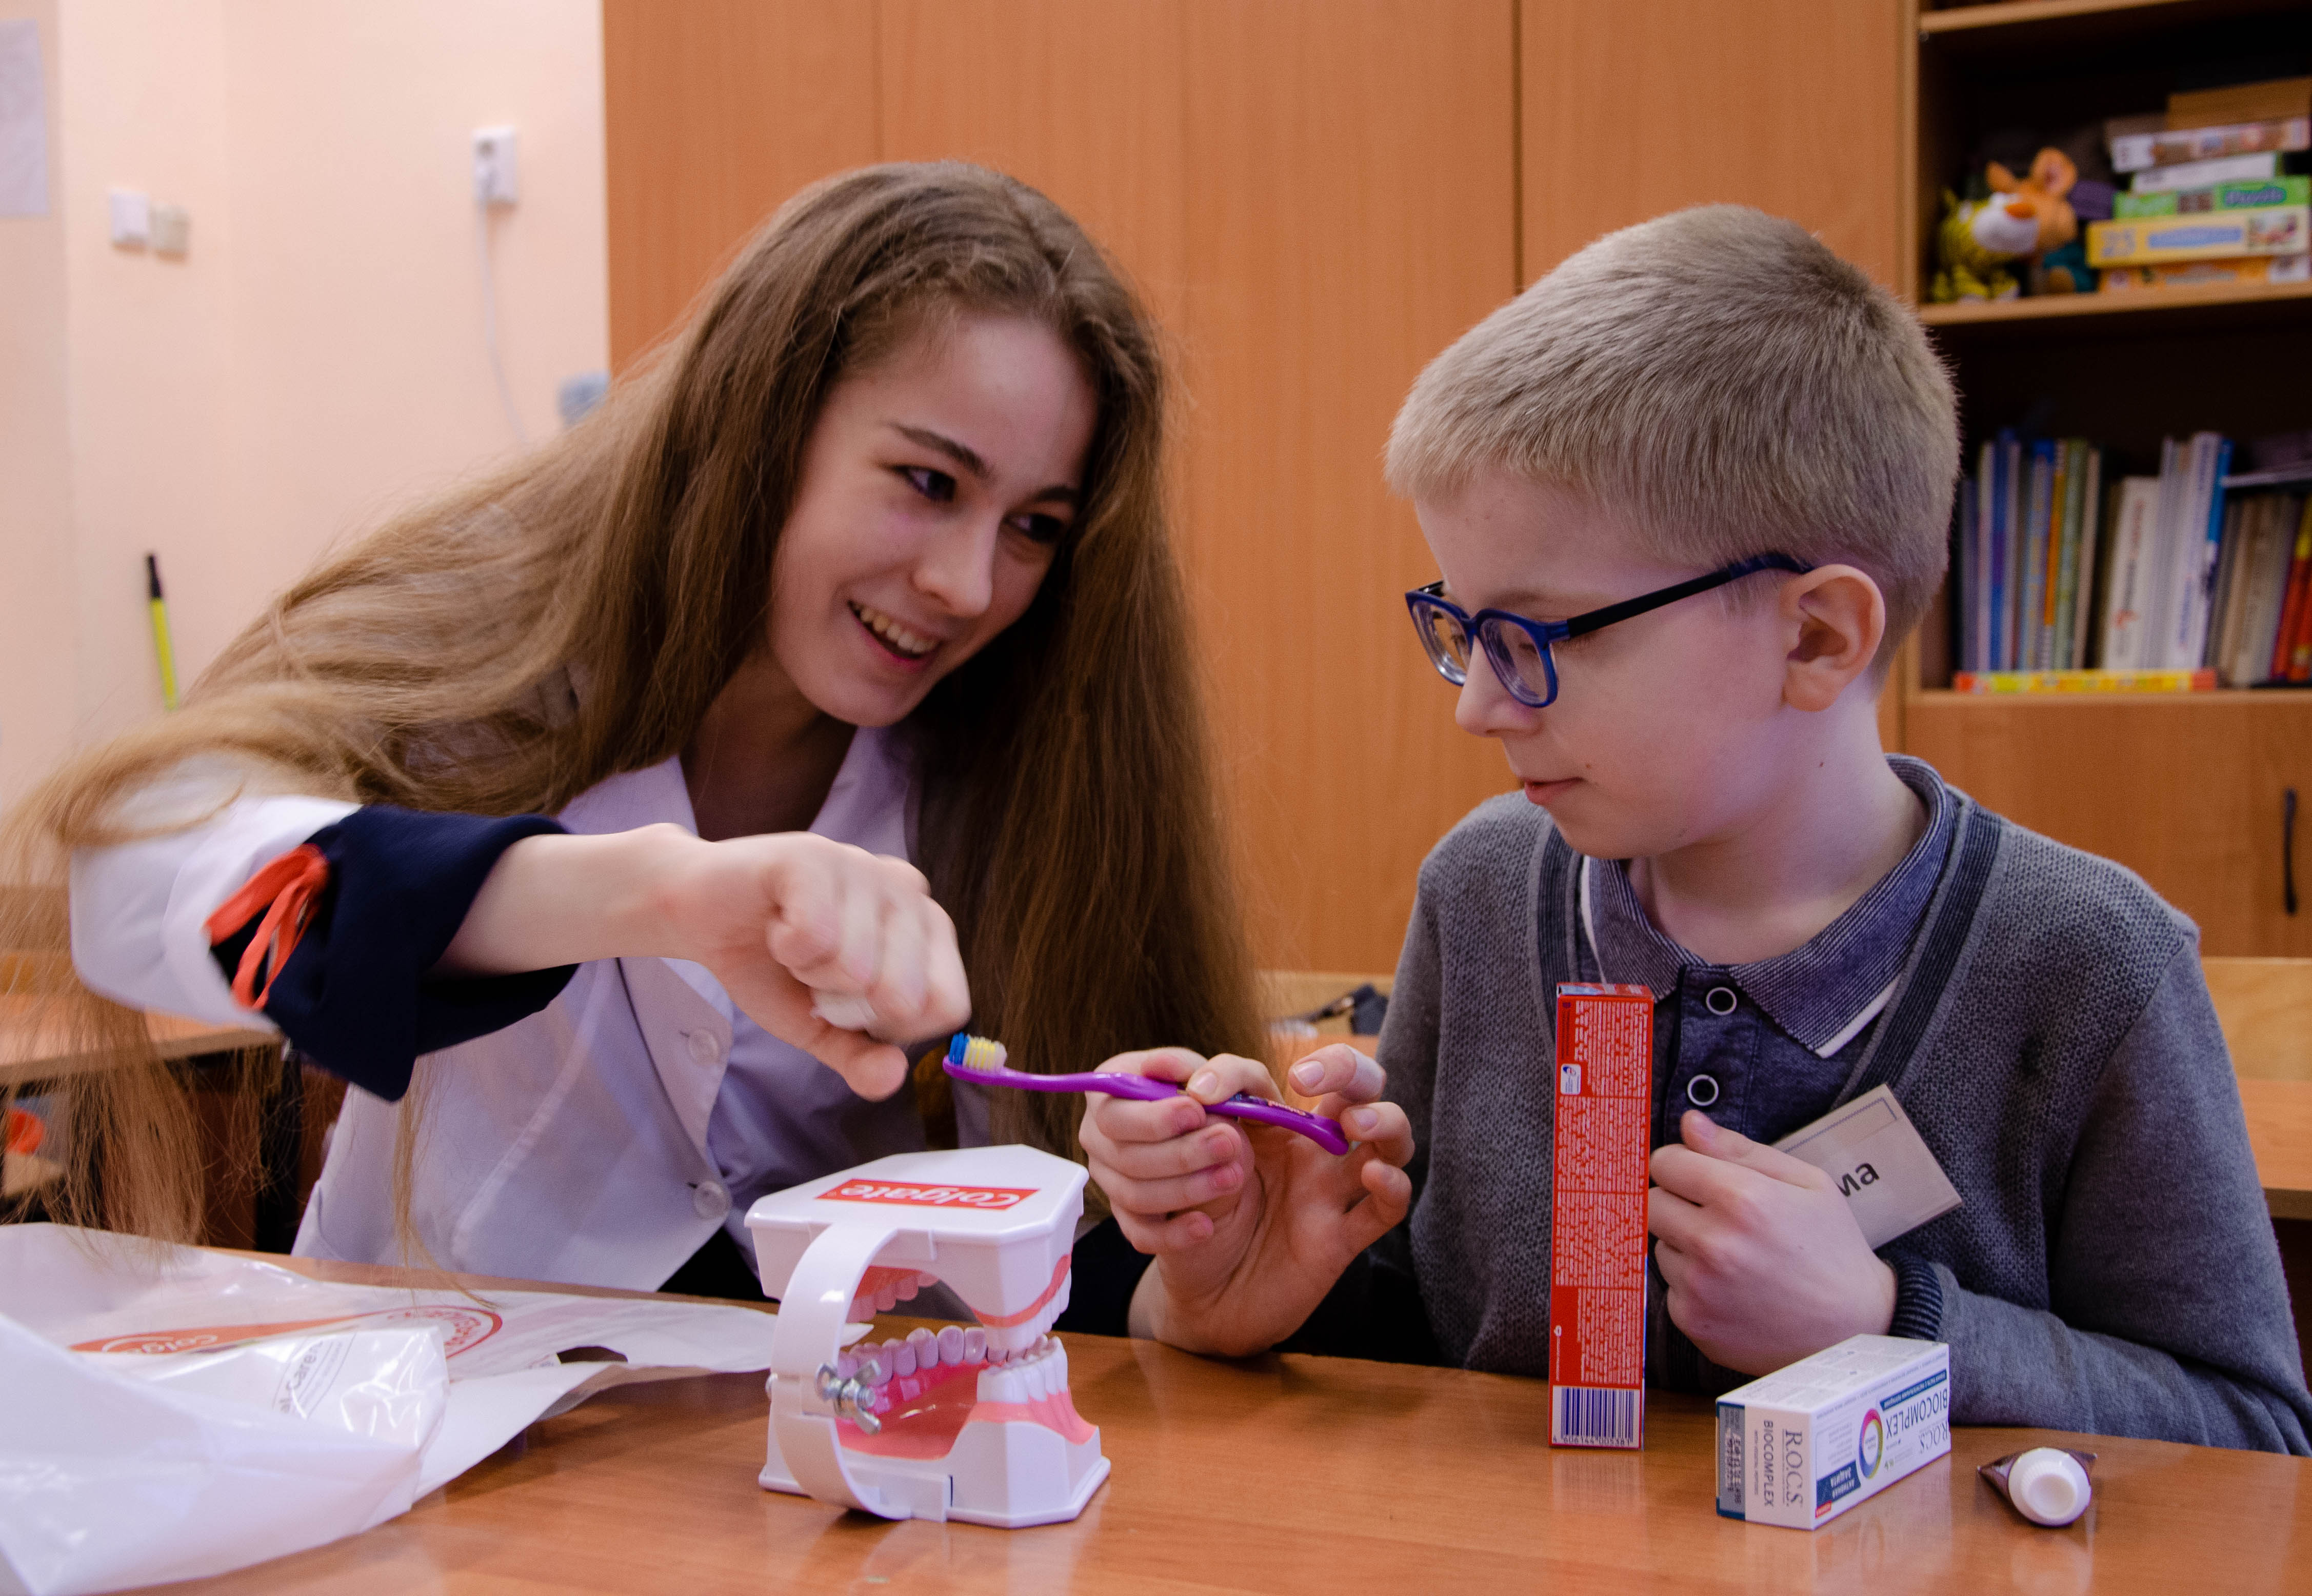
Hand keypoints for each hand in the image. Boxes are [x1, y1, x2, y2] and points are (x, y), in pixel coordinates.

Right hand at [654, 831, 968, 1100]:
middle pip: (905, 995)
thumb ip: (860, 1058)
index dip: (891, 1026)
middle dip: (844, 1005)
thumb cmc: (772, 968)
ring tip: (793, 944)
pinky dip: (784, 948)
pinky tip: (775, 925)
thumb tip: (892, 1080)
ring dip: (808, 973)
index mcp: (928, 930)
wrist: (699, 914)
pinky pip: (815, 936)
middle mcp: (909, 891)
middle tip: (815, 972)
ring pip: (856, 969)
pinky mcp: (815, 855)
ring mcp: (865, 866)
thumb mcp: (820, 1029)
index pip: (949, 1005)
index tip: (850, 1003)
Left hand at [1078, 1042, 1411, 1356]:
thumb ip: (1200, 1148)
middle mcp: (1307, 1149)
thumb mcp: (1186, 1184)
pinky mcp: (1343, 1236)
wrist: (1209, 1305)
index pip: (1261, 1077)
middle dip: (1346, 1068)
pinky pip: (1386, 1207)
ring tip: (1352, 1124)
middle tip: (1307, 1079)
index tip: (1200, 1094)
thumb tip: (1206, 1107)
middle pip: (1354, 1087)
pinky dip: (1393, 1187)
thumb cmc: (1199, 1235)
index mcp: (1262, 1129)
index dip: (1233, 1073)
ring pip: (1388, 1138)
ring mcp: (1331, 1189)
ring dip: (1382, 1121)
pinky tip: (1376, 1176)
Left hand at [1647, 1109, 1894, 1374]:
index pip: (1666, 1162)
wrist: (1852, 1329)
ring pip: (1660, 1244)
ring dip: (1685, 1245)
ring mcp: (1700, 1287)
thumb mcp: (1807, 1183)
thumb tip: (1690, 1123)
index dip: (1683, 1165)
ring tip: (1734, 1257)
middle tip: (1718, 1217)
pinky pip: (1671, 1286)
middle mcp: (1714, 1243)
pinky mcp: (1693, 1320)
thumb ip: (1740, 1149)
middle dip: (1679, 1202)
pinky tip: (1732, 1289)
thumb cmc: (1832, 1248)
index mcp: (1742, 1199)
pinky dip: (1693, 1284)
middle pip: (1653, 1202)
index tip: (1700, 1175)